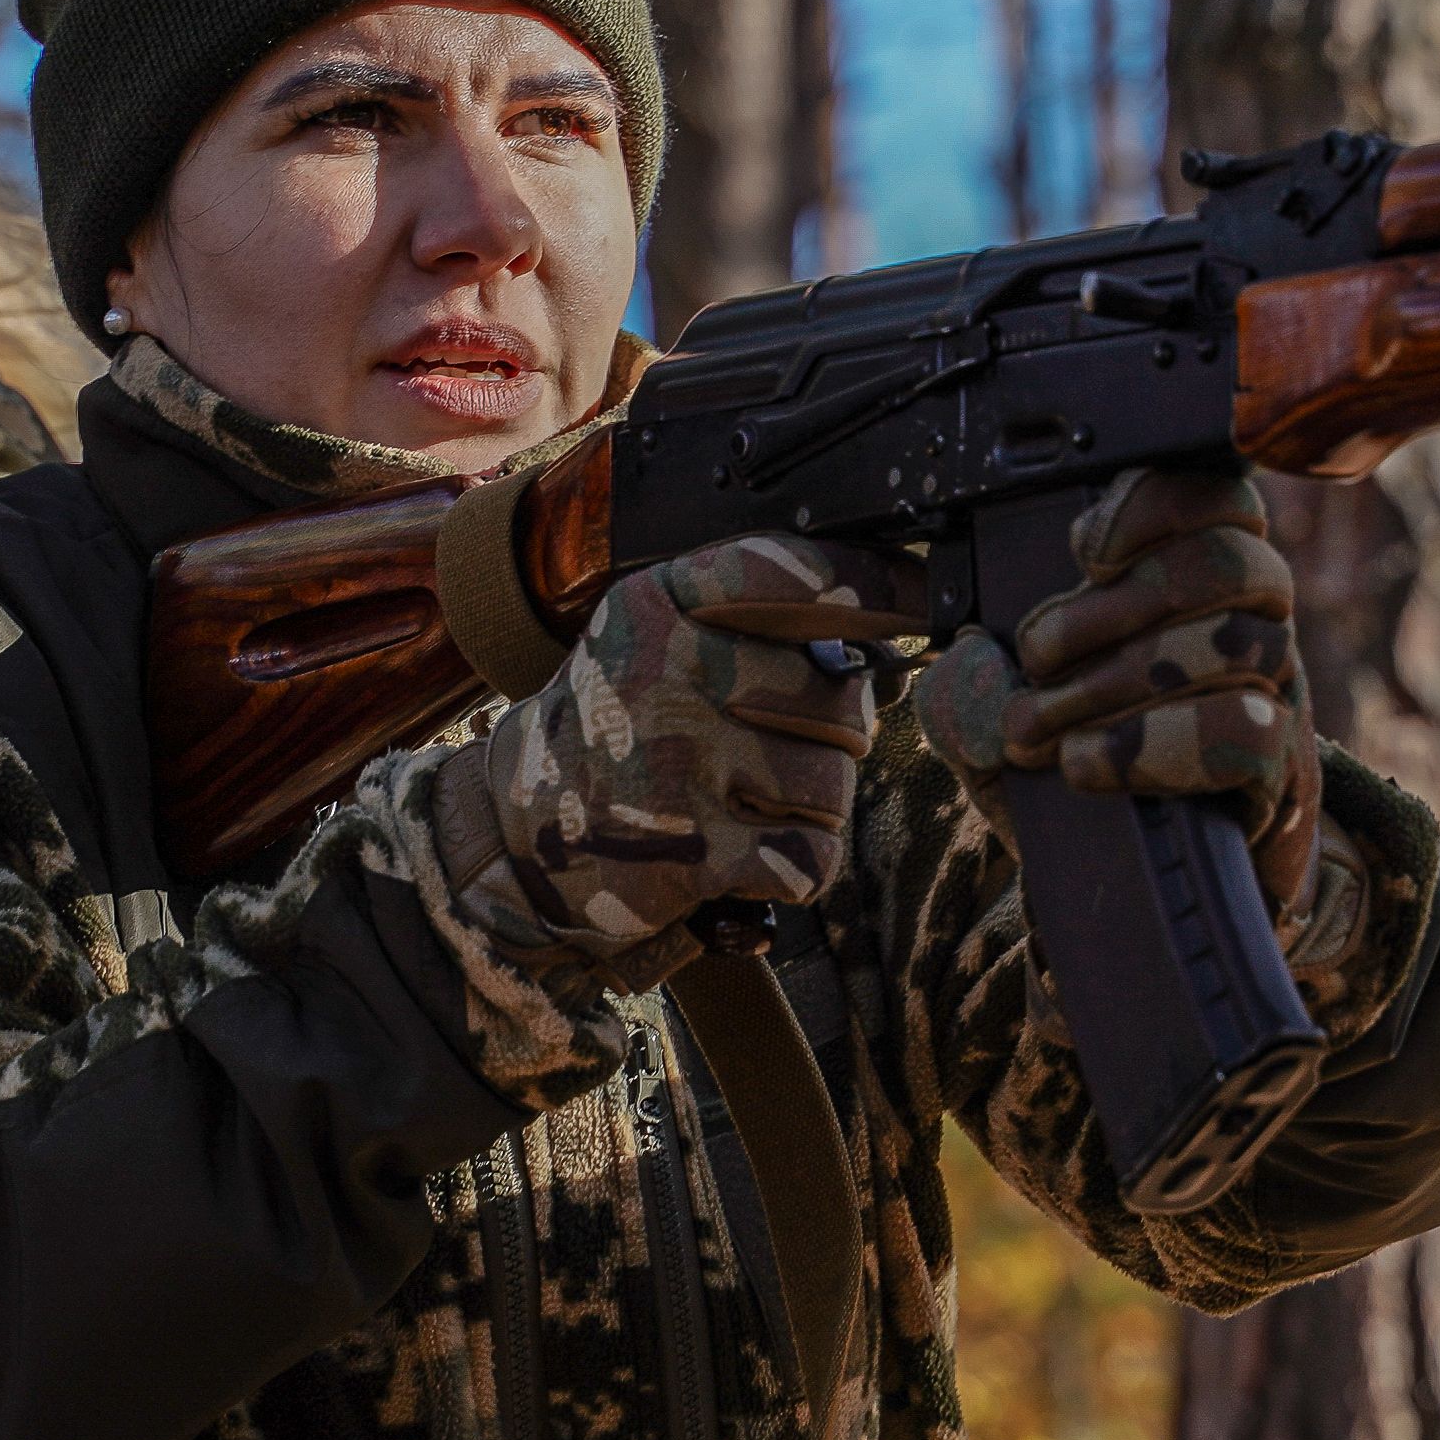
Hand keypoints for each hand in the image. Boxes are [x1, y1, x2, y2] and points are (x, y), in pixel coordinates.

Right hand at [436, 534, 928, 988]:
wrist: (514, 840)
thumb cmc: (613, 731)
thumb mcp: (653, 641)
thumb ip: (751, 624)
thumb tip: (885, 633)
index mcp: (656, 604)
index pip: (784, 571)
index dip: (869, 583)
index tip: (925, 596)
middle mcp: (664, 670)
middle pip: (839, 699)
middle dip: (834, 737)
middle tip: (777, 753)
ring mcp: (675, 760)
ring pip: (834, 785)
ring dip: (813, 809)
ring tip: (750, 807)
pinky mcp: (687, 851)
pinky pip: (808, 858)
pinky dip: (795, 868)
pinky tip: (748, 859)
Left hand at [912, 466, 1315, 899]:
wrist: (1141, 885)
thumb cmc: (1076, 770)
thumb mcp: (1000, 721)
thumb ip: (972, 684)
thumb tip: (969, 655)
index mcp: (1189, 577)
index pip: (1215, 494)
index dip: (1157, 503)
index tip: (1084, 550)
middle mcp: (1250, 619)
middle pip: (1231, 562)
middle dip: (1117, 605)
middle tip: (1037, 654)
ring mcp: (1278, 693)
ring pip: (1241, 643)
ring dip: (1120, 681)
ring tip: (1043, 727)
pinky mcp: (1283, 770)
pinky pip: (1248, 733)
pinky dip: (1152, 747)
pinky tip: (1088, 767)